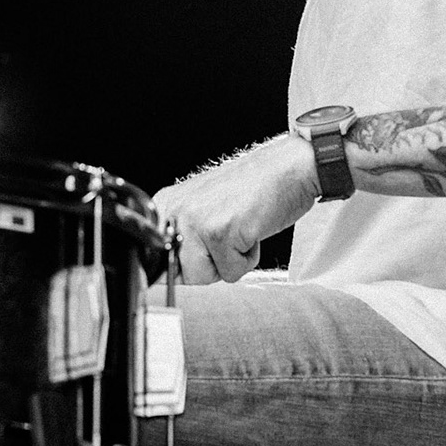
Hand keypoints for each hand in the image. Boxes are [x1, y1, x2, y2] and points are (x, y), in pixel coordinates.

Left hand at [152, 136, 320, 283]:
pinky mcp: (219, 232)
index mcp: (166, 204)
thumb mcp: (205, 206)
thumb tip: (170, 271)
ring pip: (202, 277)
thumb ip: (183, 235)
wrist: (289, 168)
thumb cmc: (254, 187)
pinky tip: (251, 229)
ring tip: (239, 231)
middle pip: (180, 274)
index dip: (185, 264)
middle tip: (228, 235)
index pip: (157, 259)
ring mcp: (195, 221)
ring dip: (228, 262)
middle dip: (209, 264)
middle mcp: (175, 210)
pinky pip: (231, 273)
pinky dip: (248, 258)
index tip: (202, 251)